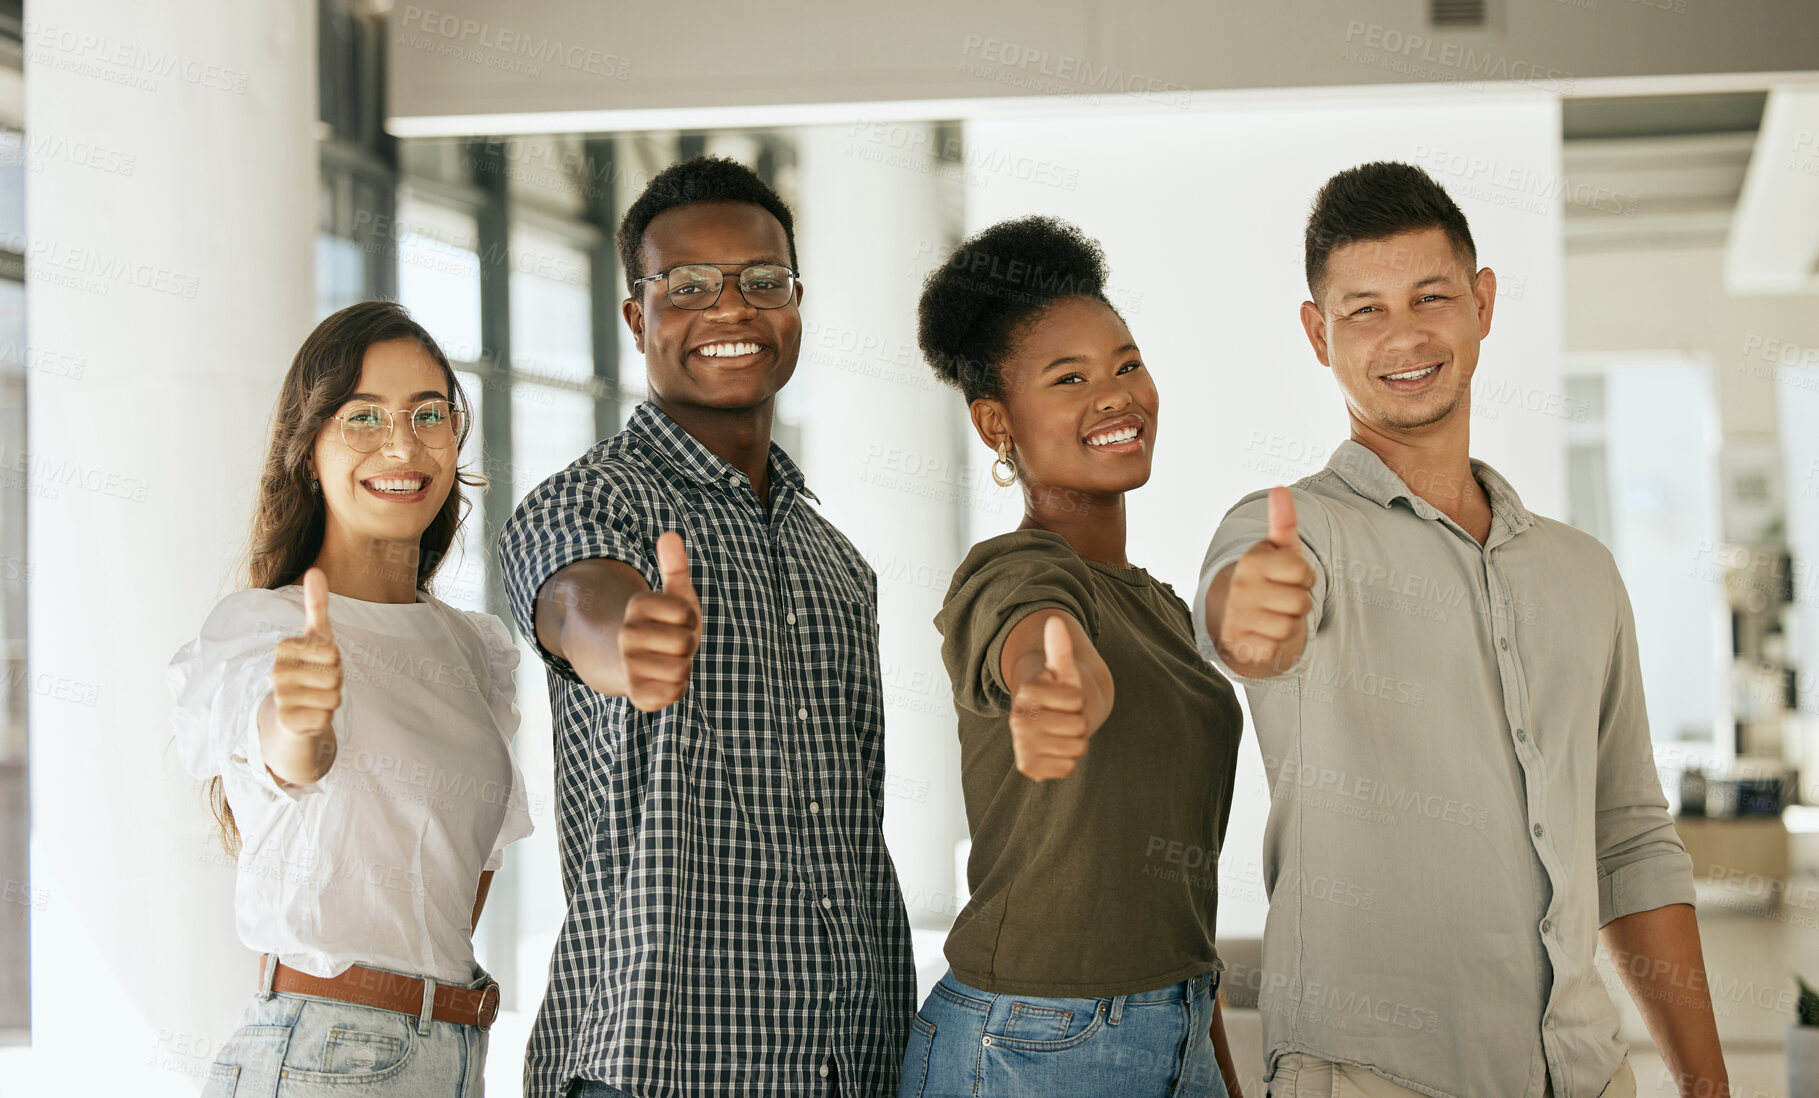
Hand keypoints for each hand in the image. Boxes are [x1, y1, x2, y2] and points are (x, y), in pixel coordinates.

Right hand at [270, 568, 342, 757]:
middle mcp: (276, 672)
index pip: (332, 651)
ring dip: (332, 700)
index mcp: (283, 648)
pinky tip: (311, 715)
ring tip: (315, 698)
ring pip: (334, 696)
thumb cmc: (311, 670)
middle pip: (335, 674)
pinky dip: (325, 718)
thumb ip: (316, 604)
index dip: (335, 660)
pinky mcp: (286, 722)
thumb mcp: (317, 636)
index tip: (321, 663)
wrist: (294, 715)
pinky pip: (325, 717)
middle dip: (336, 680)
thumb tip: (315, 570)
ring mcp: (279, 697)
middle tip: (320, 683)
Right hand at [619, 530, 702, 711]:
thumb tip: (670, 535)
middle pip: (686, 643)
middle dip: (687, 644)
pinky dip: (676, 688)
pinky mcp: (637, 696)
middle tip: (673, 643)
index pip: (686, 613)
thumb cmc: (659, 626)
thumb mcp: (671, 595)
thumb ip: (675, 567)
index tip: (675, 620)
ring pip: (682, 669)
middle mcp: (626, 635)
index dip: (688, 618)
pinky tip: (663, 680)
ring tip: (668, 661)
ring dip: (682, 666)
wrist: (625, 663)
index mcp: (636, 606)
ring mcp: (628, 667)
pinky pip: (675, 694)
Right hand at [1008, 616, 1095, 781]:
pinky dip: (1068, 760)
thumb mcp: (1064, 669)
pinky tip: (1057, 749)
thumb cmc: (1061, 692)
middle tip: (1066, 717)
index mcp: (1025, 693)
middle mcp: (1017, 721)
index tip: (1068, 697)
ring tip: (1063, 733)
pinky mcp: (1028, 767)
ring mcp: (1021, 746)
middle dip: (1079, 722)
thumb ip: (1060, 648)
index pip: (1077, 700)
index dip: (1079, 699)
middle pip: (1078, 727)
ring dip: (1076, 742)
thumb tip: (1055, 621)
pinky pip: (1067, 768)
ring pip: (1075, 749)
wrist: (1052, 720)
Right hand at [1216, 487, 1315, 672]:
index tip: (1290, 577)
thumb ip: (1282, 521)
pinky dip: (1276, 644)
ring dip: (1288, 625)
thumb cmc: (1265, 578)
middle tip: (1281, 599)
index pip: (1303, 572)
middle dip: (1298, 602)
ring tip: (1273, 616)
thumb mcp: (1276, 550)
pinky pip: (1277, 649)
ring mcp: (1236, 620)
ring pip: (1290, 627)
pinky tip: (1264, 634)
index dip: (1305, 576)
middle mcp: (1239, 590)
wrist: (1231, 616)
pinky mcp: (1239, 646)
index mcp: (1250, 562)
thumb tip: (1280, 489)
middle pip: (1301, 603)